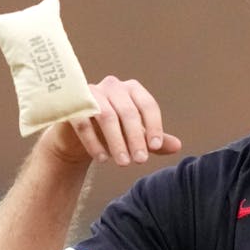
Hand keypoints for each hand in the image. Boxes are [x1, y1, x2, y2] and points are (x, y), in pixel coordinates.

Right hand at [44, 75, 183, 165]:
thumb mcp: (136, 138)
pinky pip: (84, 123)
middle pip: (128, 112)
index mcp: (132, 90)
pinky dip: (93, 142)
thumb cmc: (112, 134)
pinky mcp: (72, 105)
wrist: (77, 138)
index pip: (148, 105)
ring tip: (123, 163)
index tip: (156, 147)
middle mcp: (112, 86)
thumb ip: (156, 141)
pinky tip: (102, 159)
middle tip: (140, 161)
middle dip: (135, 139)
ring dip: (116, 142)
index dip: (154, 126)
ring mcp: (90, 92)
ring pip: (107, 116)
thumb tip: (178, 146)